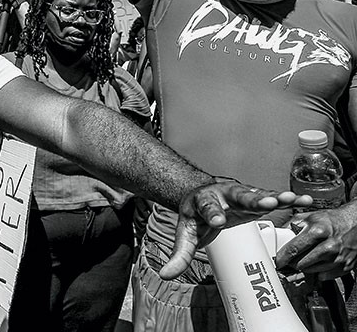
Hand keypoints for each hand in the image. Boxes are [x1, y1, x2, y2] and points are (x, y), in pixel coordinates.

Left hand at [161, 181, 310, 279]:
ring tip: (290, 200)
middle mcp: (224, 195)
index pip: (207, 207)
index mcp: (203, 202)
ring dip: (275, 197)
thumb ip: (179, 255)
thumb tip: (165, 275)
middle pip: (238, 196)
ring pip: (259, 194)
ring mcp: (242, 195)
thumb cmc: (196, 217)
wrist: (201, 195)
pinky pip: (274, 198)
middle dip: (251, 200)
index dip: (212, 213)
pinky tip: (303, 201)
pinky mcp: (256, 198)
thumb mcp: (186, 234)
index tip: (218, 220)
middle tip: (265, 203)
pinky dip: (288, 199)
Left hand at [276, 202, 356, 279]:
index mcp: (318, 231)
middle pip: (301, 263)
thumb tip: (278, 234)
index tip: (278, 261)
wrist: (355, 223)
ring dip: (305, 266)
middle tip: (291, 259)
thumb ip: (292, 225)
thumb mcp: (310, 216)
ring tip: (306, 258)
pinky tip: (318, 262)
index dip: (282, 257)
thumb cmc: (332, 220)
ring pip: (311, 271)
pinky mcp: (345, 267)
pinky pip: (324, 276)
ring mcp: (338, 258)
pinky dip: (318, 271)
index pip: (294, 249)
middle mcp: (329, 246)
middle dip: (293, 262)